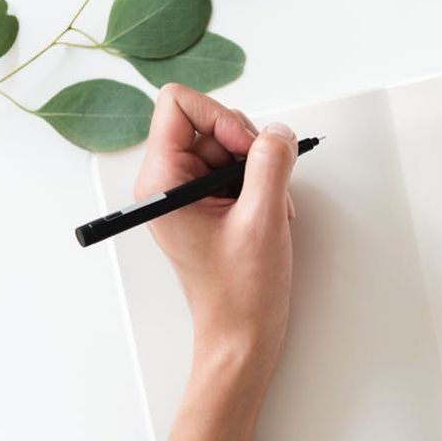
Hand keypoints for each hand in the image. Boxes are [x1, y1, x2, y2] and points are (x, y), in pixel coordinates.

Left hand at [134, 83, 298, 440]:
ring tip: (270, 208)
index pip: (179, 105)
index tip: (247, 149)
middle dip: (248, 146)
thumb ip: (271, 164)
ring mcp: (189, 193)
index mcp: (161, 182)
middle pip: (211, 122)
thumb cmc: (240, 291)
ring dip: (260, 169)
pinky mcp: (209, 204)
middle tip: (265, 184)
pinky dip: (262, 184)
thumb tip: (280, 131)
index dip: (221, 117)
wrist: (242, 335)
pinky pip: (239, 169)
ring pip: (230, 145)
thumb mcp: (261, 219)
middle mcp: (168, 182)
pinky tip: (270, 215)